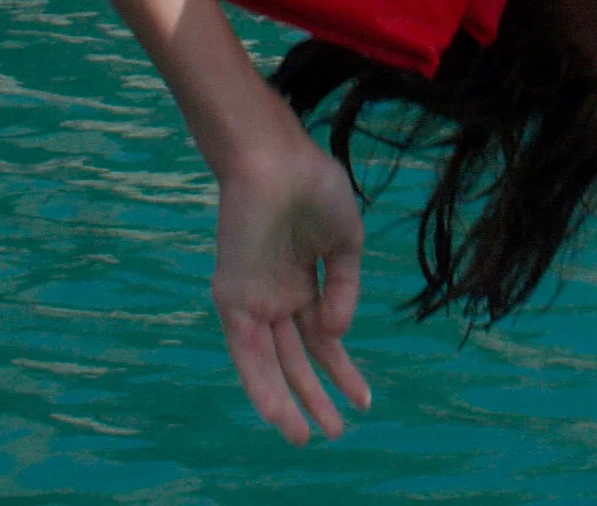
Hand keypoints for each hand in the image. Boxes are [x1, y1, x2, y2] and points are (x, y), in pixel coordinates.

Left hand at [211, 131, 371, 443]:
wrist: (276, 160)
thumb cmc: (313, 186)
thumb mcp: (346, 241)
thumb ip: (343, 289)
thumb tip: (336, 336)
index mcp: (305, 280)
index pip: (323, 338)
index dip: (343, 370)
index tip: (363, 400)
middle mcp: (278, 295)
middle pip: (297, 358)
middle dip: (317, 395)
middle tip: (335, 432)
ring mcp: (255, 298)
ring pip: (272, 363)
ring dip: (289, 401)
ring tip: (307, 436)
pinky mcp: (233, 297)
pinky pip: (246, 350)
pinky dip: (259, 383)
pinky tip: (277, 412)